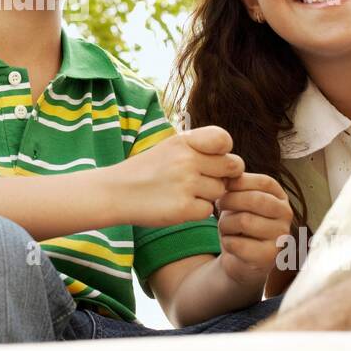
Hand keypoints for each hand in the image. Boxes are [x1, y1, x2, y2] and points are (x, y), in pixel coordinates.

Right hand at [107, 125, 243, 226]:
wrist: (115, 192)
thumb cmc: (147, 170)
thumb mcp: (170, 148)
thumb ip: (201, 149)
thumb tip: (235, 163)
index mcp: (184, 141)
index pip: (224, 139)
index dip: (225, 151)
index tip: (215, 158)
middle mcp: (187, 159)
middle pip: (231, 167)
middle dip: (223, 175)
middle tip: (203, 180)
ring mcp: (186, 184)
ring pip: (220, 191)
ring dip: (207, 194)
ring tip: (182, 192)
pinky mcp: (184, 208)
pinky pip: (208, 210)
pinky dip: (196, 211)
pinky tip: (178, 205)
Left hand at [215, 172, 294, 286]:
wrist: (240, 259)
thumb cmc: (239, 223)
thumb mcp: (238, 200)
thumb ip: (235, 185)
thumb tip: (223, 175)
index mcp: (280, 197)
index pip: (264, 182)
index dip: (240, 182)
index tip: (223, 186)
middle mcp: (286, 216)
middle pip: (255, 200)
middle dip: (230, 200)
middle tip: (219, 205)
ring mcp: (280, 237)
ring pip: (244, 221)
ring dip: (225, 224)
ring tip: (225, 227)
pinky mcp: (268, 257)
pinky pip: (238, 244)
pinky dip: (227, 242)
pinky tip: (230, 243)